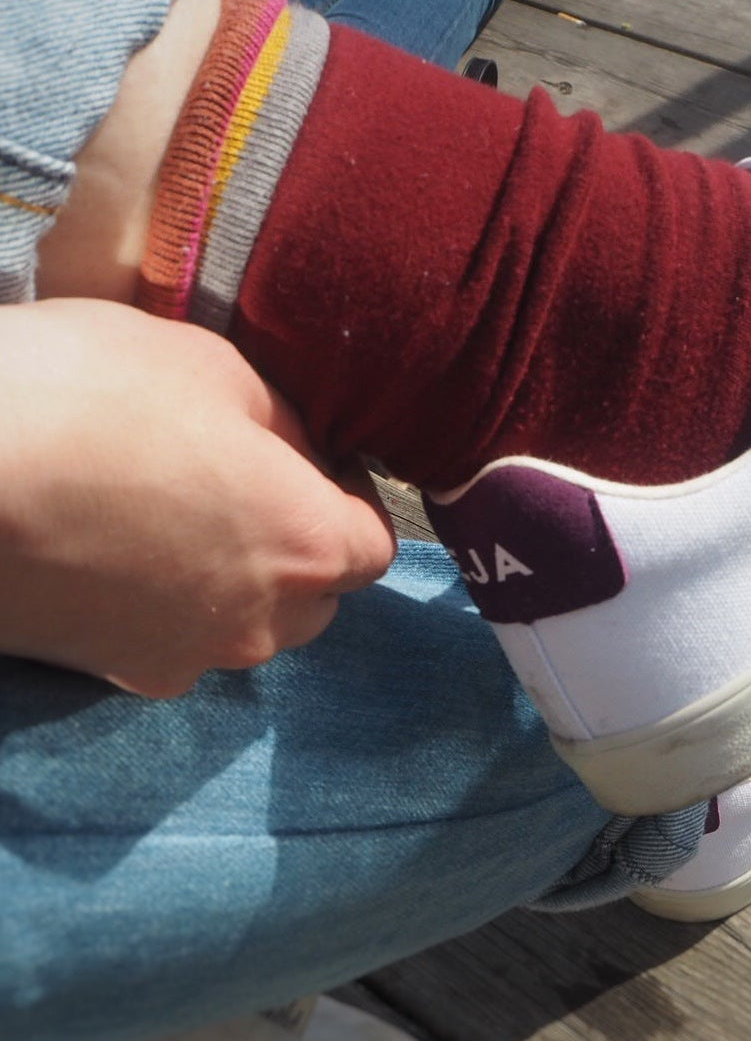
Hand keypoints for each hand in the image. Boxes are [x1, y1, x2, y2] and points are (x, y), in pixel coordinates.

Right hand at [0, 299, 395, 695]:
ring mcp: (187, 656)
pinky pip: (172, 641)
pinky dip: (166, 605)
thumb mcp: (213, 368)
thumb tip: (299, 449)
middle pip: (317, 593)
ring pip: (247, 624)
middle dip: (297, 543)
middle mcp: (263, 621)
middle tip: (245, 482)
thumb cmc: (87, 396)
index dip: (350, 497)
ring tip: (174, 516)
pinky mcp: (113, 672)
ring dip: (235, 580)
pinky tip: (116, 552)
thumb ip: (283, 423)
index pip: (374, 544)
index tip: (316, 460)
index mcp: (306, 545)